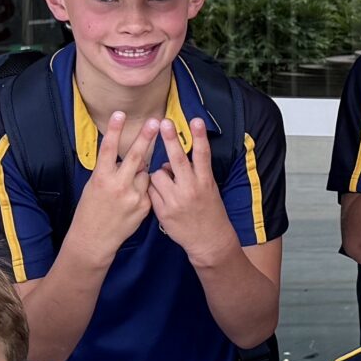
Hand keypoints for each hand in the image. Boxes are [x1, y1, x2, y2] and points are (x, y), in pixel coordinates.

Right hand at [69, 109, 157, 256]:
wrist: (94, 239)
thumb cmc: (91, 210)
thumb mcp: (93, 186)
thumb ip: (109, 171)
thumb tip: (125, 157)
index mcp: (101, 178)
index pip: (108, 149)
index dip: (115, 130)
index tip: (120, 113)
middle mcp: (118, 185)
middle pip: (135, 156)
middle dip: (146, 137)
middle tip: (155, 121)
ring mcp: (133, 196)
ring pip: (145, 173)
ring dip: (141, 171)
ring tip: (129, 183)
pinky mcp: (145, 206)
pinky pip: (149, 189)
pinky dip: (144, 187)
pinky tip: (133, 197)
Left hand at [145, 118, 237, 257]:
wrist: (209, 241)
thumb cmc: (210, 212)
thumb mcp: (209, 190)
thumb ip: (192, 175)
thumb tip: (170, 163)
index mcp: (205, 182)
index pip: (202, 155)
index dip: (199, 136)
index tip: (195, 120)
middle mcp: (191, 189)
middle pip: (177, 159)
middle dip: (170, 139)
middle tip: (164, 122)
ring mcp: (176, 200)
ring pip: (157, 175)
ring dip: (158, 174)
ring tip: (167, 184)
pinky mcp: (163, 211)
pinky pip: (150, 192)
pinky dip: (153, 189)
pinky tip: (160, 196)